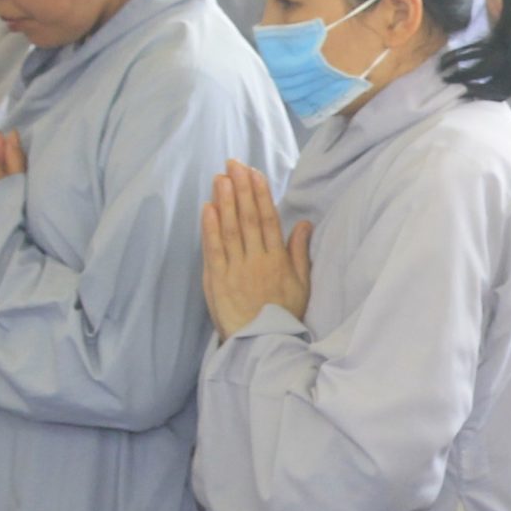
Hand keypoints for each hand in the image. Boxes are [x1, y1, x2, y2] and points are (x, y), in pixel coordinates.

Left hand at [199, 159, 310, 338]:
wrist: (262, 345)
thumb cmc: (283, 317)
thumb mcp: (301, 285)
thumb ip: (299, 253)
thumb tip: (303, 224)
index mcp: (278, 260)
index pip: (268, 219)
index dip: (261, 194)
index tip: (254, 173)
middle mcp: (257, 260)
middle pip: (248, 218)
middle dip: (241, 188)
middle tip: (233, 164)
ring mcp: (236, 269)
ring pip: (230, 229)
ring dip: (225, 201)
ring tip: (220, 177)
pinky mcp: (218, 280)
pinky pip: (214, 249)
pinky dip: (210, 228)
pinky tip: (208, 208)